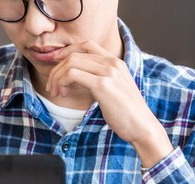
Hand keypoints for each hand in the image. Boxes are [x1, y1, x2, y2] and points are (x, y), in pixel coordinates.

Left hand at [47, 41, 172, 167]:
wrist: (142, 127)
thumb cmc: (127, 114)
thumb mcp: (114, 90)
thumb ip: (99, 80)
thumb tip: (77, 78)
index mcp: (116, 62)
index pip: (86, 45)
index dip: (67, 51)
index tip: (55, 63)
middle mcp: (112, 63)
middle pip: (75, 54)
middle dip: (57, 68)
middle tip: (52, 86)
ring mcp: (108, 72)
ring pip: (71, 62)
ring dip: (57, 76)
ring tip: (55, 92)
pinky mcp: (103, 84)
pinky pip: (72, 74)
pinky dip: (61, 82)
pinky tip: (62, 94)